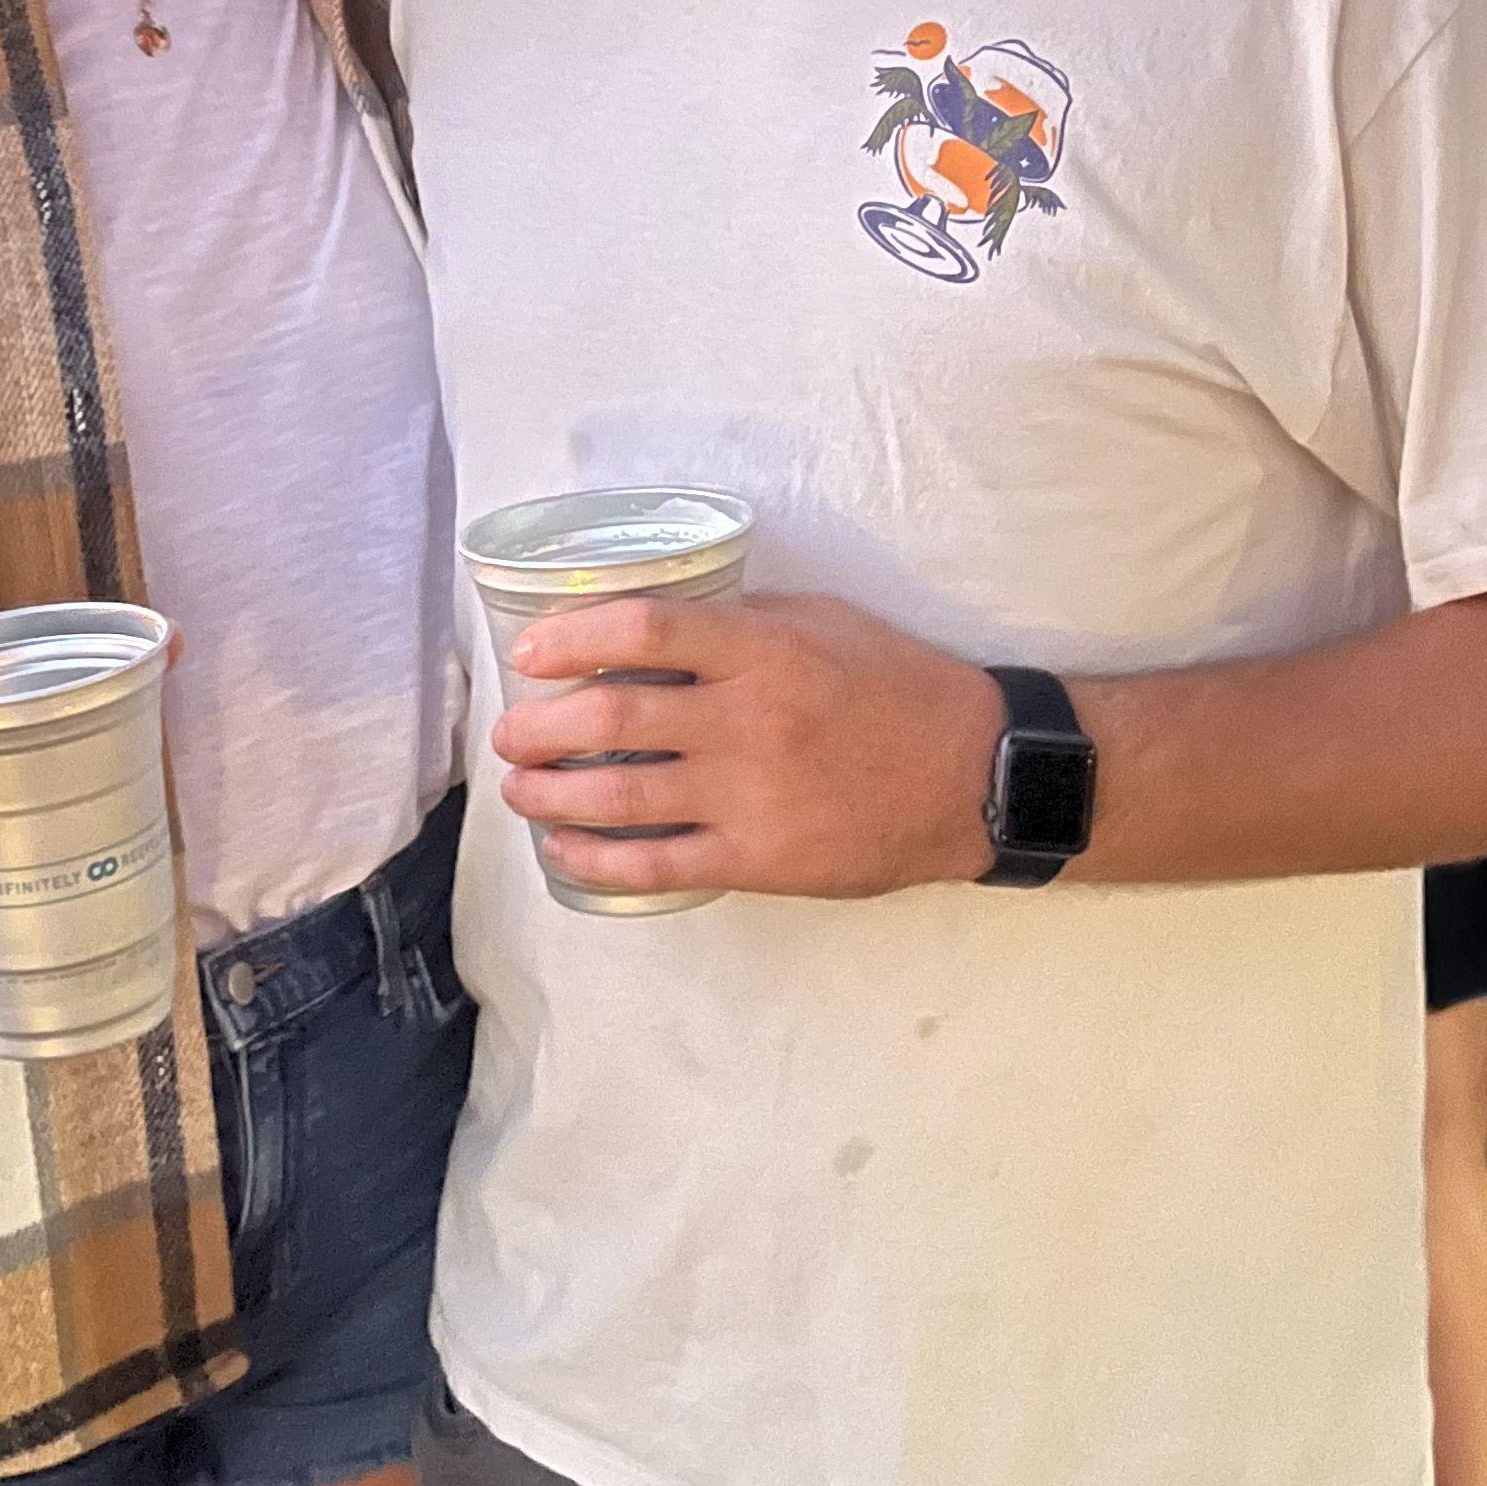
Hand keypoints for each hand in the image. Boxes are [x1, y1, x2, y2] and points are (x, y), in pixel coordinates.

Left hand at [491, 591, 1008, 899]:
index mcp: (762, 651)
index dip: (571, 637)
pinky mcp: (760, 860)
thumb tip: (659, 626)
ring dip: (551, 793)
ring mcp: (750, 797)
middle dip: (539, 727)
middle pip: (612, 719)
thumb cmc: (900, 687)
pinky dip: (597, 858)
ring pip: (620, 797)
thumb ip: (744, 621)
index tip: (530, 652)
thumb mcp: (826, 623)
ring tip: (519, 788)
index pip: (643, 630)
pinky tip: (564, 848)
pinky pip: (656, 864)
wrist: (976, 775)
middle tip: (510, 731)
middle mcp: (747, 722)